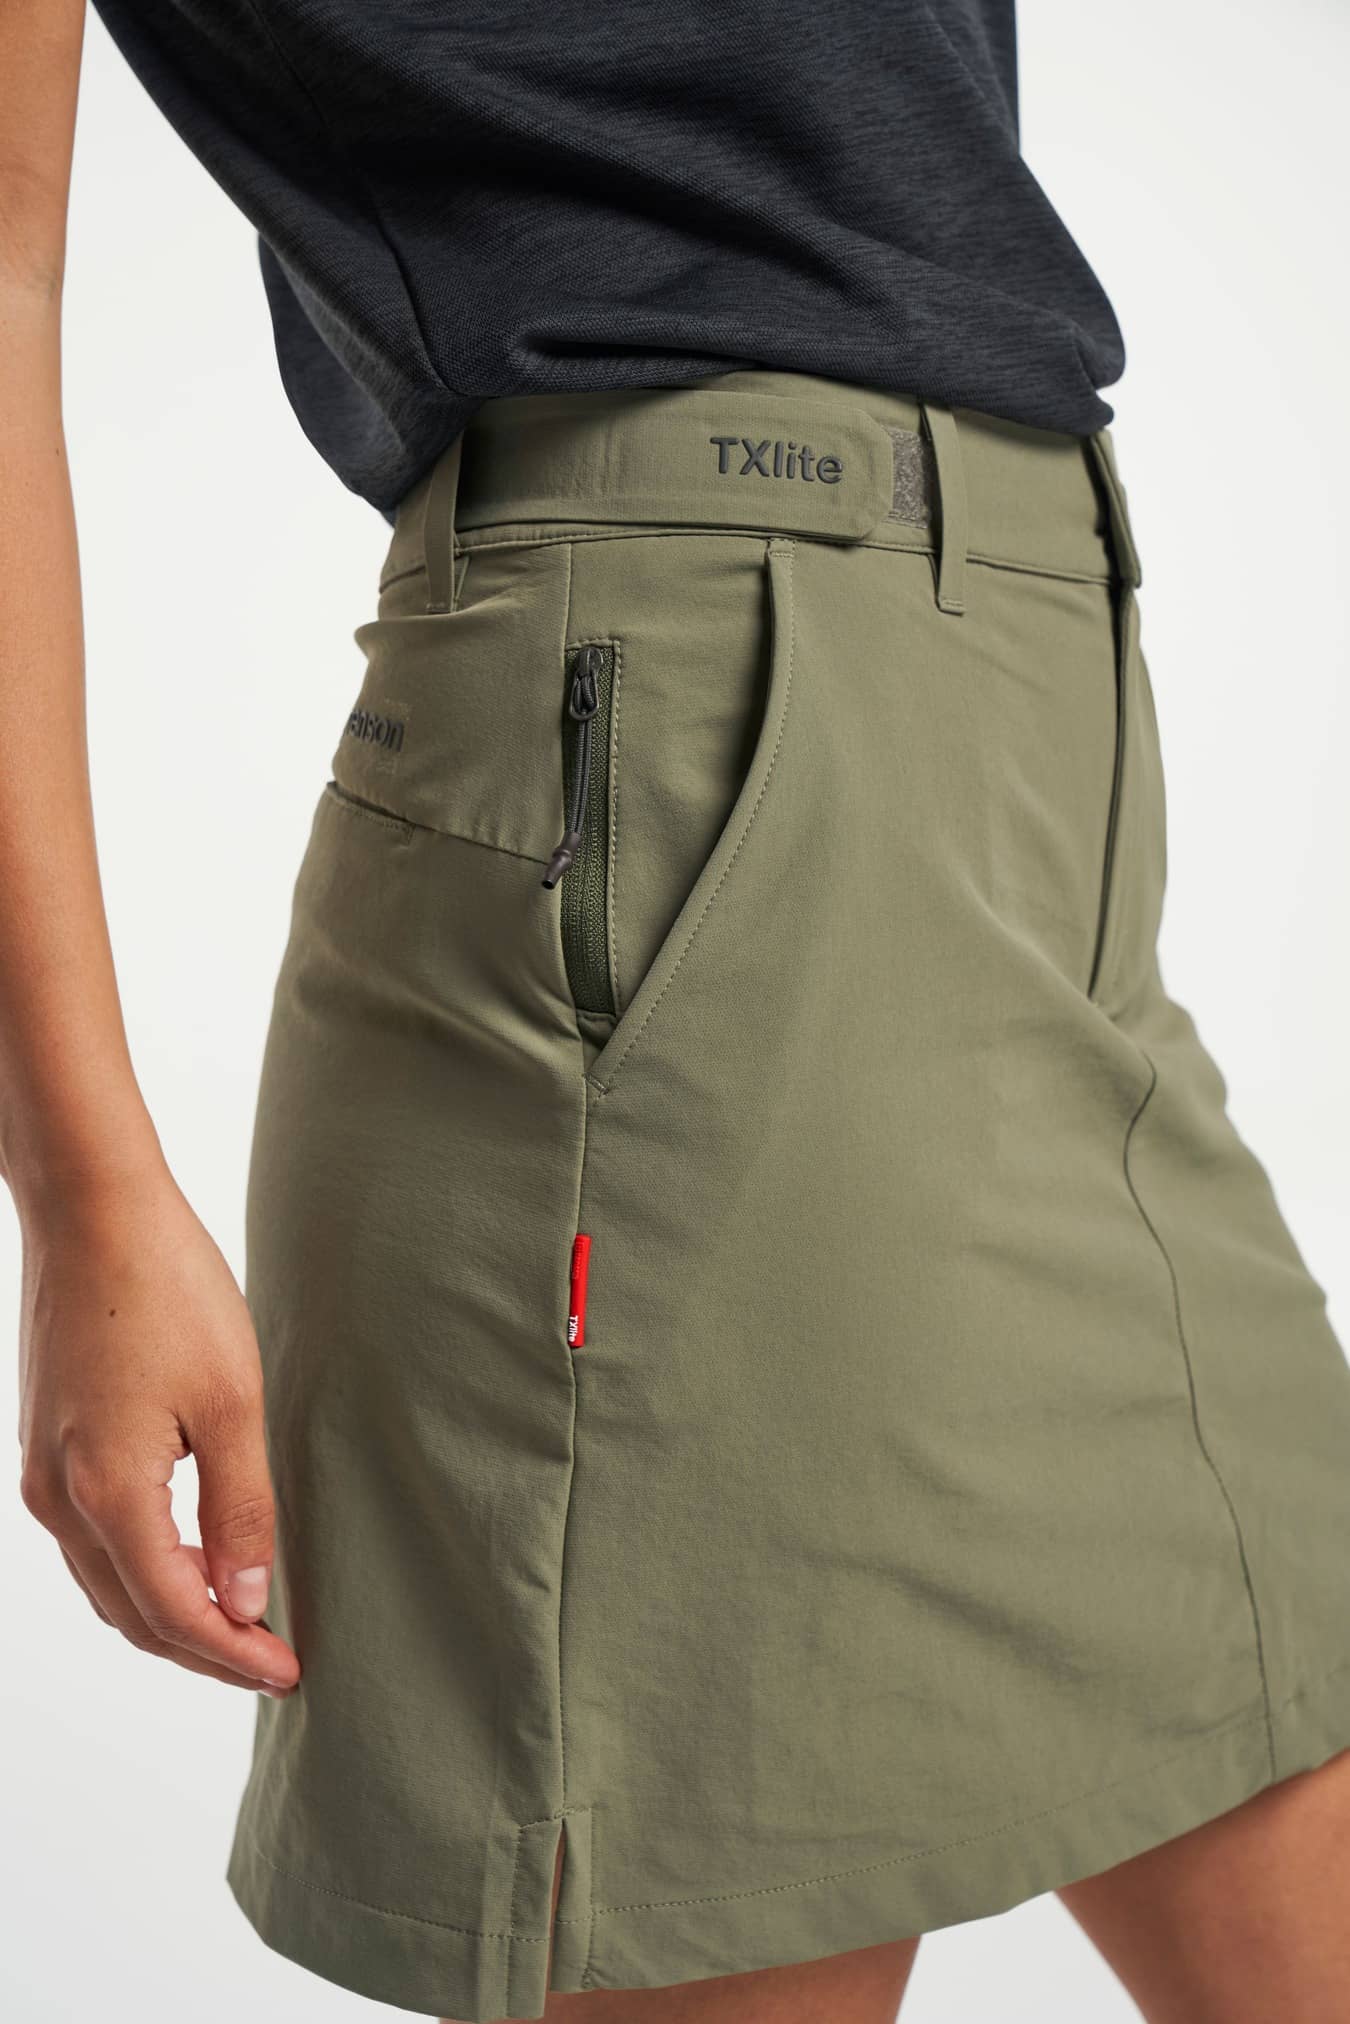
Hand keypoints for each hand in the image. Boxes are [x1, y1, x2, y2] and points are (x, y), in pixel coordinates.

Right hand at [15, 1161, 300, 1697]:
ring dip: (172, 1611)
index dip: (233, 1656)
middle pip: (133, 1613)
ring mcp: (45, 1473)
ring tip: (244, 1619)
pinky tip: (195, 1553)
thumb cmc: (166, 1291)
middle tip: (273, 1661)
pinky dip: (144, 1567)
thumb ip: (240, 1509)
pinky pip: (95, 1538)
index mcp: (109, 1496)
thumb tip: (246, 1603)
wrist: (92, 1211)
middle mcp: (62, 1498)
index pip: (174, 1614)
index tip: (288, 1674)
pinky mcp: (47, 1445)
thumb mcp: (231, 1402)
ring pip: (109, 1581)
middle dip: (204, 1648)